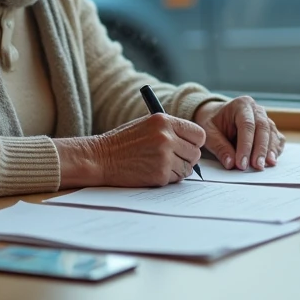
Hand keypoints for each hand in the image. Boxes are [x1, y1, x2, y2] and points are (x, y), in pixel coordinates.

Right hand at [55, 113, 204, 187]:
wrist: (100, 158)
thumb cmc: (123, 142)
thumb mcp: (147, 125)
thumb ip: (170, 130)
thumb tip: (194, 142)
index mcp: (164, 121)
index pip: (198, 134)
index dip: (194, 142)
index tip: (187, 146)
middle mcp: (166, 137)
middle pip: (196, 153)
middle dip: (187, 158)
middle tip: (173, 159)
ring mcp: (164, 156)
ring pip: (188, 168)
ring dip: (177, 169)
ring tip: (158, 164)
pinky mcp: (160, 174)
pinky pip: (176, 179)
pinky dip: (168, 178)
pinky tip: (152, 171)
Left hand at [193, 96, 284, 170]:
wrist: (216, 115)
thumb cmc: (212, 122)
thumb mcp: (208, 132)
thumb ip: (219, 146)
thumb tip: (230, 163)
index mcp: (241, 105)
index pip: (246, 125)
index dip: (246, 145)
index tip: (242, 163)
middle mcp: (256, 110)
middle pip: (263, 128)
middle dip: (260, 149)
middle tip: (257, 166)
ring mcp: (265, 118)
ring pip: (272, 133)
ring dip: (270, 150)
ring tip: (267, 165)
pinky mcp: (270, 129)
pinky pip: (277, 138)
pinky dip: (275, 150)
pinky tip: (272, 160)